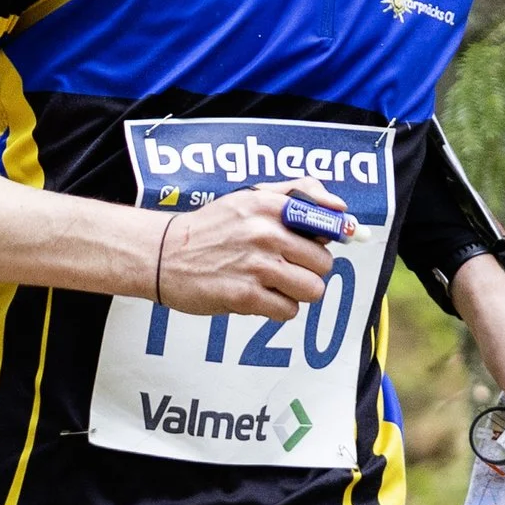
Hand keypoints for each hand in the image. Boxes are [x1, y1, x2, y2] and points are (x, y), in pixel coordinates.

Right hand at [153, 183, 342, 321]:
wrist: (164, 254)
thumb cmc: (212, 227)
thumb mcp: (251, 196)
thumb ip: (298, 193)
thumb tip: (341, 209)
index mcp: (270, 206)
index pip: (327, 224)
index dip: (333, 238)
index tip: (326, 244)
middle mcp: (266, 233)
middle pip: (324, 263)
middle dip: (309, 269)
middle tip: (285, 265)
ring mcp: (256, 266)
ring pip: (312, 290)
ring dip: (297, 291)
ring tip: (274, 283)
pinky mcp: (245, 296)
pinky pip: (288, 310)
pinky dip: (278, 308)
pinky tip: (259, 295)